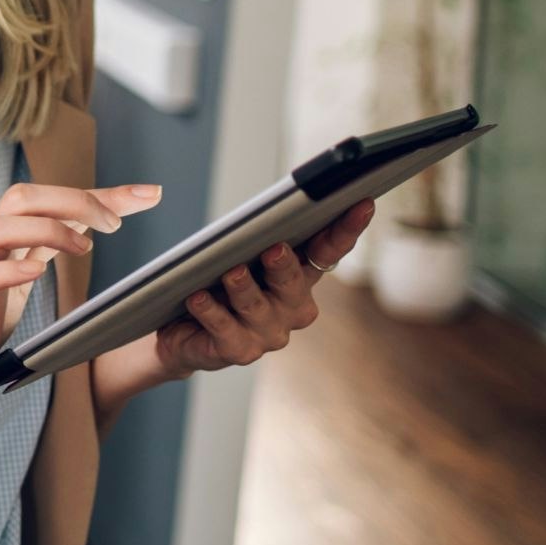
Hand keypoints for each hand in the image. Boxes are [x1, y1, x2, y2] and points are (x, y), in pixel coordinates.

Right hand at [0, 182, 162, 425]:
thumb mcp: (20, 276)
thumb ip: (49, 246)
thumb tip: (91, 221)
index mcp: (3, 237)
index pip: (50, 198)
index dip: (101, 193)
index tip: (148, 194)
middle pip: (21, 196)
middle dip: (73, 200)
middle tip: (115, 224)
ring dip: (45, 229)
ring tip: (82, 246)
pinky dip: (10, 269)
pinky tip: (37, 273)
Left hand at [154, 199, 374, 376]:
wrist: (184, 333)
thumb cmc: (214, 283)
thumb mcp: (231, 252)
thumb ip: (240, 228)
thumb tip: (198, 193)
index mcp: (298, 276)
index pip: (327, 251)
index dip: (345, 229)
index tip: (362, 203)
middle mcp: (290, 307)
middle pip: (294, 283)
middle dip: (285, 266)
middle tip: (275, 249)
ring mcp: (267, 333)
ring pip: (257, 307)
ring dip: (244, 288)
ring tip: (232, 272)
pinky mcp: (238, 350)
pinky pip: (225, 329)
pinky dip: (211, 312)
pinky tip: (198, 298)